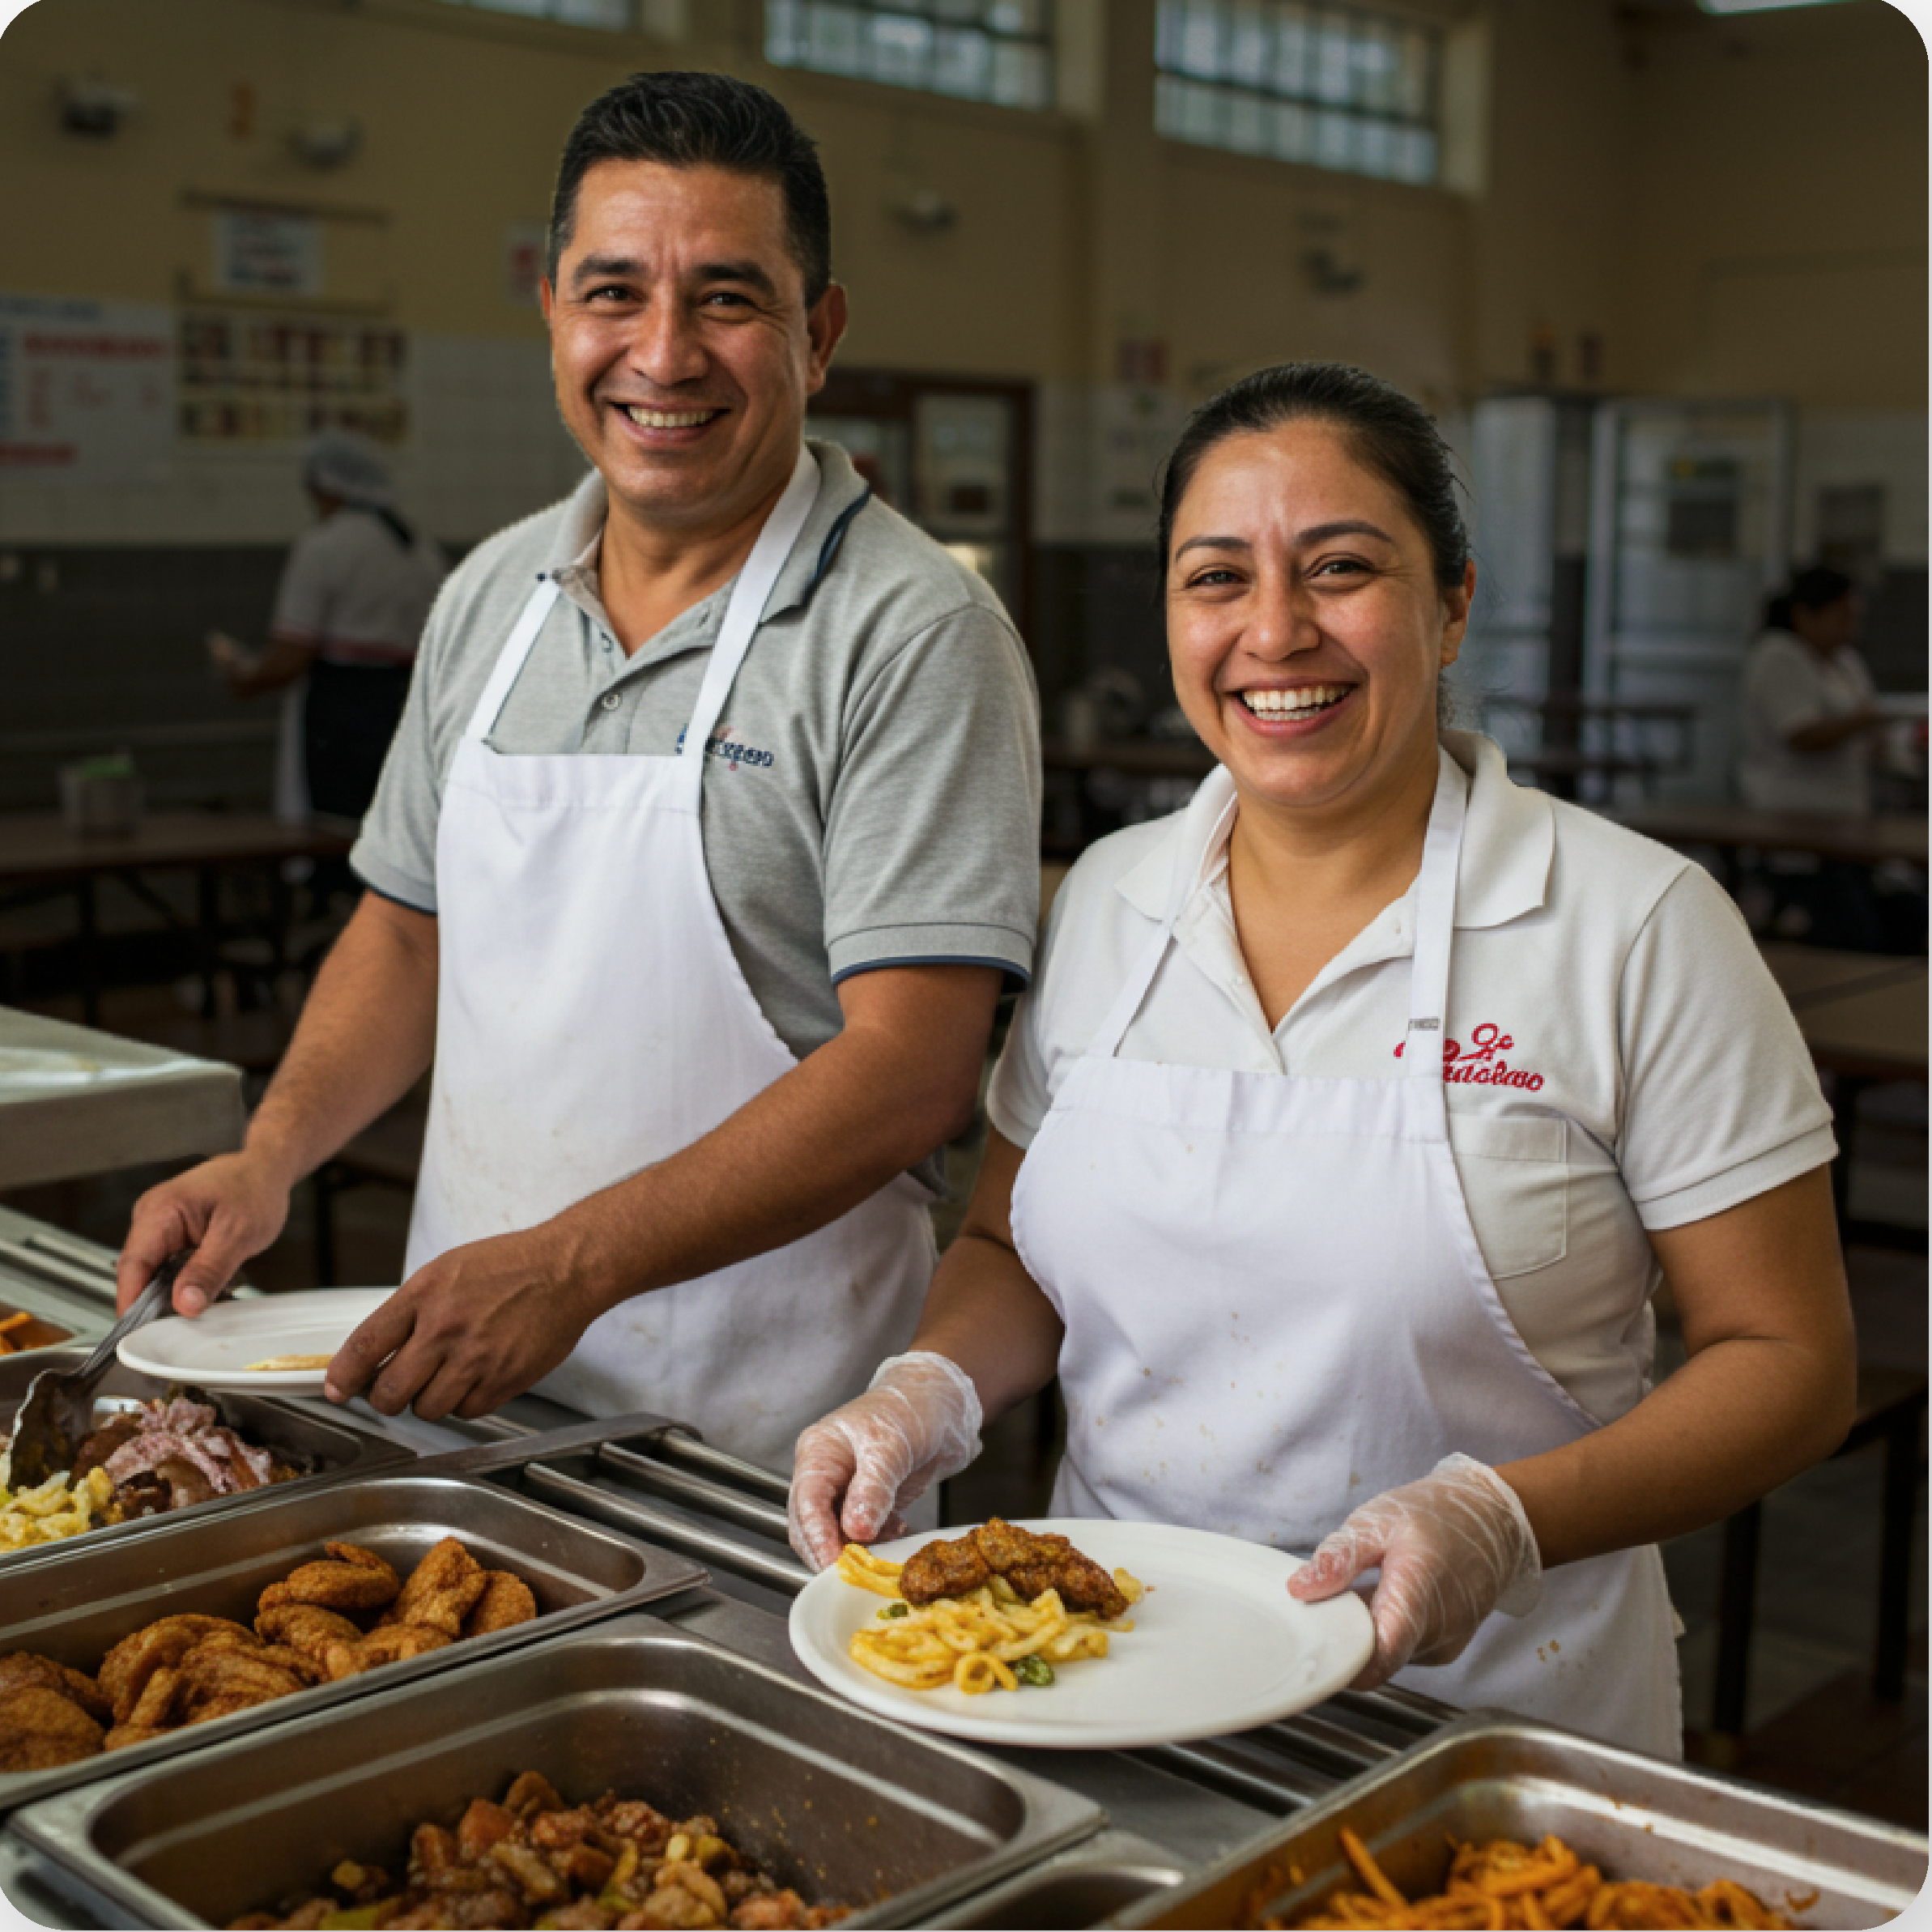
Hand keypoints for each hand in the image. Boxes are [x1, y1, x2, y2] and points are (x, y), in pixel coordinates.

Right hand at [118, 1153, 293, 1315]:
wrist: (266, 1169)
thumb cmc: (255, 1189)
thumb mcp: (238, 1234)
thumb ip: (209, 1270)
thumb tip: (184, 1304)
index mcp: (160, 1210)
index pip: (132, 1265)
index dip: (133, 1302)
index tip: (141, 1333)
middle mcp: (151, 1216)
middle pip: (139, 1272)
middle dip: (156, 1301)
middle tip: (181, 1325)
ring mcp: (159, 1225)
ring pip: (154, 1272)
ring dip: (173, 1291)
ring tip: (201, 1300)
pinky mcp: (171, 1233)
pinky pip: (168, 1266)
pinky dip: (183, 1280)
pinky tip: (203, 1287)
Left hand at [323, 1227, 602, 1420]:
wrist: (567, 1269)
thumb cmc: (510, 1265)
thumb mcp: (447, 1270)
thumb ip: (411, 1309)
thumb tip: (377, 1351)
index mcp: (425, 1296)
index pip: (365, 1346)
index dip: (343, 1376)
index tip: (336, 1389)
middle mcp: (446, 1329)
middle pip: (390, 1392)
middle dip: (385, 1397)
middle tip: (394, 1388)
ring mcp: (476, 1358)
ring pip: (427, 1409)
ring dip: (428, 1401)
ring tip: (444, 1377)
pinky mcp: (504, 1380)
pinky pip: (466, 1412)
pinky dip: (464, 1402)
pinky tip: (475, 1377)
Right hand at [787, 1353, 982, 1570]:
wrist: (945, 1404)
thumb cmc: (913, 1409)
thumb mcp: (892, 1447)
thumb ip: (873, 1489)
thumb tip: (855, 1530)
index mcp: (819, 1451)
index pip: (807, 1501)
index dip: (817, 1535)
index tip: (833, 1563)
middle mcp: (826, 1472)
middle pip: (811, 1523)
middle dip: (830, 1549)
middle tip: (855, 1572)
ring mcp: (846, 1488)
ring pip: (835, 1533)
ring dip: (855, 1547)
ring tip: (884, 1547)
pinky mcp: (868, 1501)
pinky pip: (861, 1533)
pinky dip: (875, 1540)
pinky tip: (897, 1532)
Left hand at [1286, 1454, 1540, 1689]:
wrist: (1494, 1520)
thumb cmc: (1437, 1514)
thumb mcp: (1378, 1521)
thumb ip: (1339, 1557)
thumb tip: (1298, 1589)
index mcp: (1416, 1598)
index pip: (1377, 1659)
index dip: (1340, 1664)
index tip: (1311, 1649)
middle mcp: (1436, 1632)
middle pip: (1376, 1656)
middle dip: (1345, 1635)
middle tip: (1325, 1600)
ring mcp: (1445, 1643)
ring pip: (1390, 1651)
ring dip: (1367, 1628)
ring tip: (1364, 1586)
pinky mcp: (1447, 1645)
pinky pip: (1406, 1646)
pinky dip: (1388, 1627)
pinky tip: (1385, 1594)